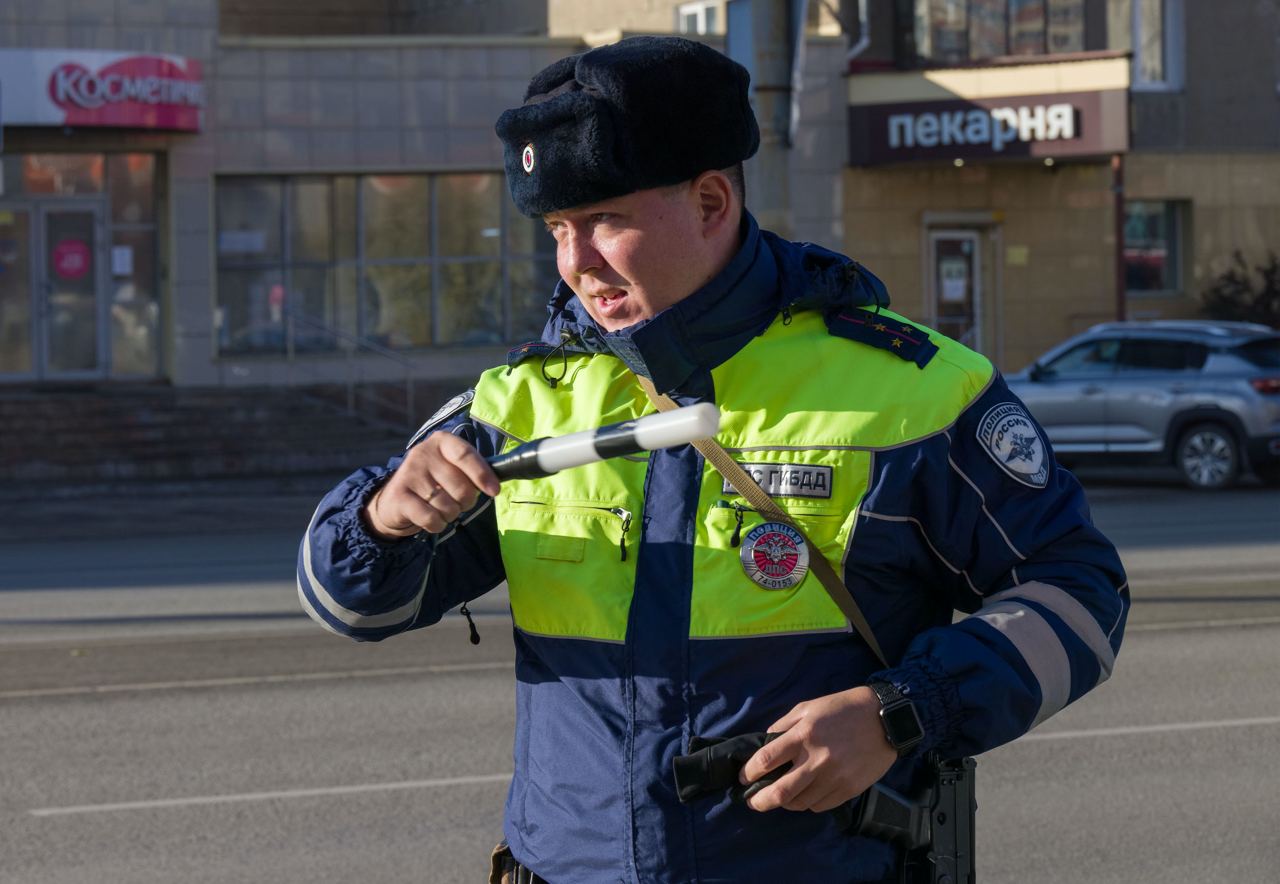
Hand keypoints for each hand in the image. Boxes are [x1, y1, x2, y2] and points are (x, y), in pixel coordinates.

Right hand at [364, 432, 500, 539]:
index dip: (482, 474)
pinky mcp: (399, 496)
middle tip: (458, 503)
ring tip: (441, 509)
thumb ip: (473, 471)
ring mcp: (409, 474)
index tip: (494, 491)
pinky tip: (431, 519)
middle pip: (460, 487)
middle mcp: (423, 453)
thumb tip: (495, 486)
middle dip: (466, 503)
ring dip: (450, 515)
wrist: (395, 501)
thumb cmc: (434, 483)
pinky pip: (431, 518)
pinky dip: (437, 524)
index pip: (465, 455)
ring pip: (447, 506)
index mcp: (441, 442)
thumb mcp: (453, 469)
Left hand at [739, 686, 897, 813]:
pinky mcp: (848, 790)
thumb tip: (764, 744)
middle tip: (752, 802)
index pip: (766, 760)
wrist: (885, 719)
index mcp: (803, 735)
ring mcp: (834, 778)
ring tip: (779, 797)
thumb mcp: (808, 707)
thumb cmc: (842, 709)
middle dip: (760, 801)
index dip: (749, 772)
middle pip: (780, 792)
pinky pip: (820, 806)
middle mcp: (816, 759)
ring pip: (799, 803)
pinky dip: (807, 804)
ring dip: (784, 803)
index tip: (743, 777)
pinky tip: (804, 795)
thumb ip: (783, 726)